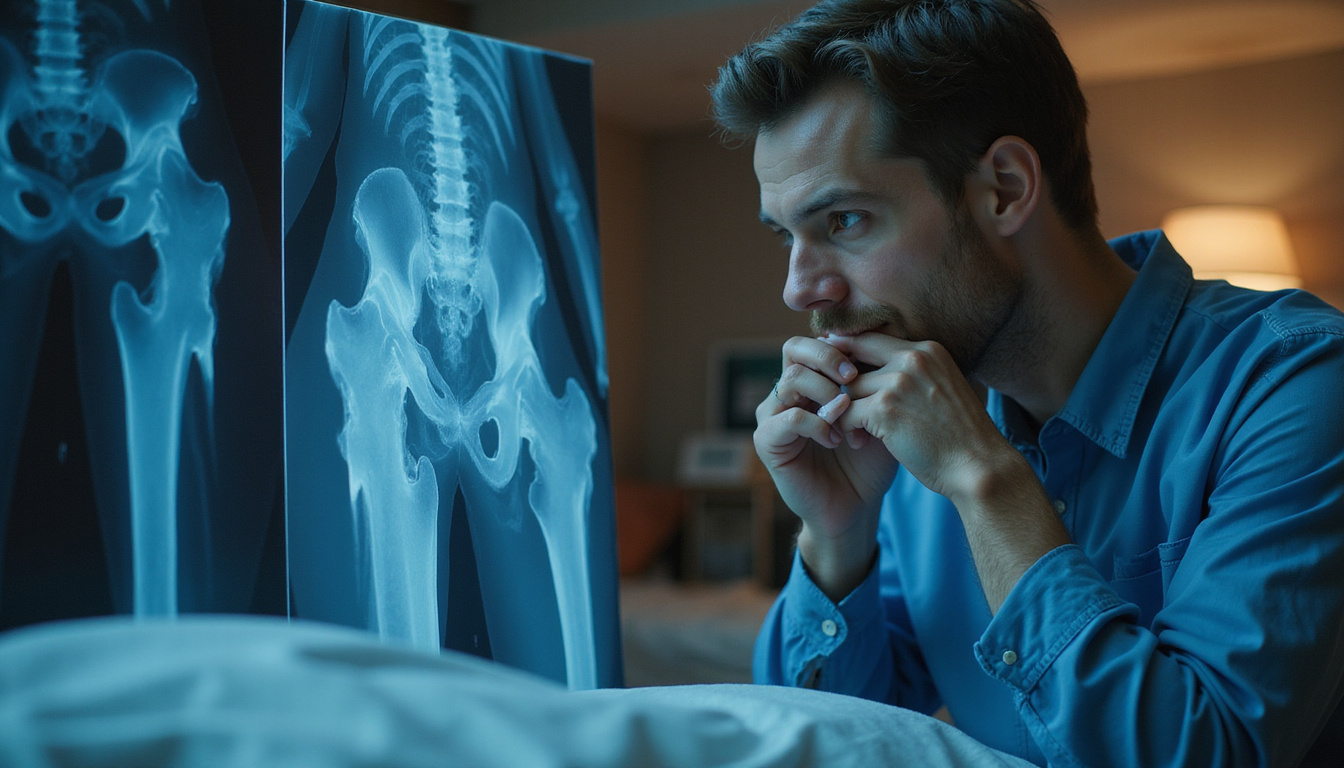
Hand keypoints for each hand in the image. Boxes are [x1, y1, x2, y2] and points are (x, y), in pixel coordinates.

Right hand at [754, 336, 899, 598]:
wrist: (856, 507)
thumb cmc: (870, 461)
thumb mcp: (879, 414)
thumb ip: (876, 382)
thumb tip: (888, 344)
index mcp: (811, 381)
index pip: (815, 342)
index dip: (842, 345)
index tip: (872, 360)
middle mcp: (787, 393)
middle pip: (793, 348)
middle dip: (827, 356)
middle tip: (854, 375)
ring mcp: (773, 415)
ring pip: (791, 379)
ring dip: (825, 392)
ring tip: (849, 414)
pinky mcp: (767, 441)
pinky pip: (787, 418)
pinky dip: (816, 424)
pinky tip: (836, 439)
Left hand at [823, 333, 1010, 503]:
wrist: (979, 466)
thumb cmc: (960, 436)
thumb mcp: (942, 387)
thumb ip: (912, 373)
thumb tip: (869, 369)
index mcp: (928, 350)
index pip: (872, 339)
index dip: (848, 354)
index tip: (835, 370)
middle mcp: (912, 358)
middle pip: (852, 360)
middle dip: (842, 384)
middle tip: (844, 408)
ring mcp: (898, 382)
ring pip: (848, 389)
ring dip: (848, 412)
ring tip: (861, 434)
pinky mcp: (884, 409)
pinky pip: (845, 414)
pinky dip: (847, 430)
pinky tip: (860, 442)